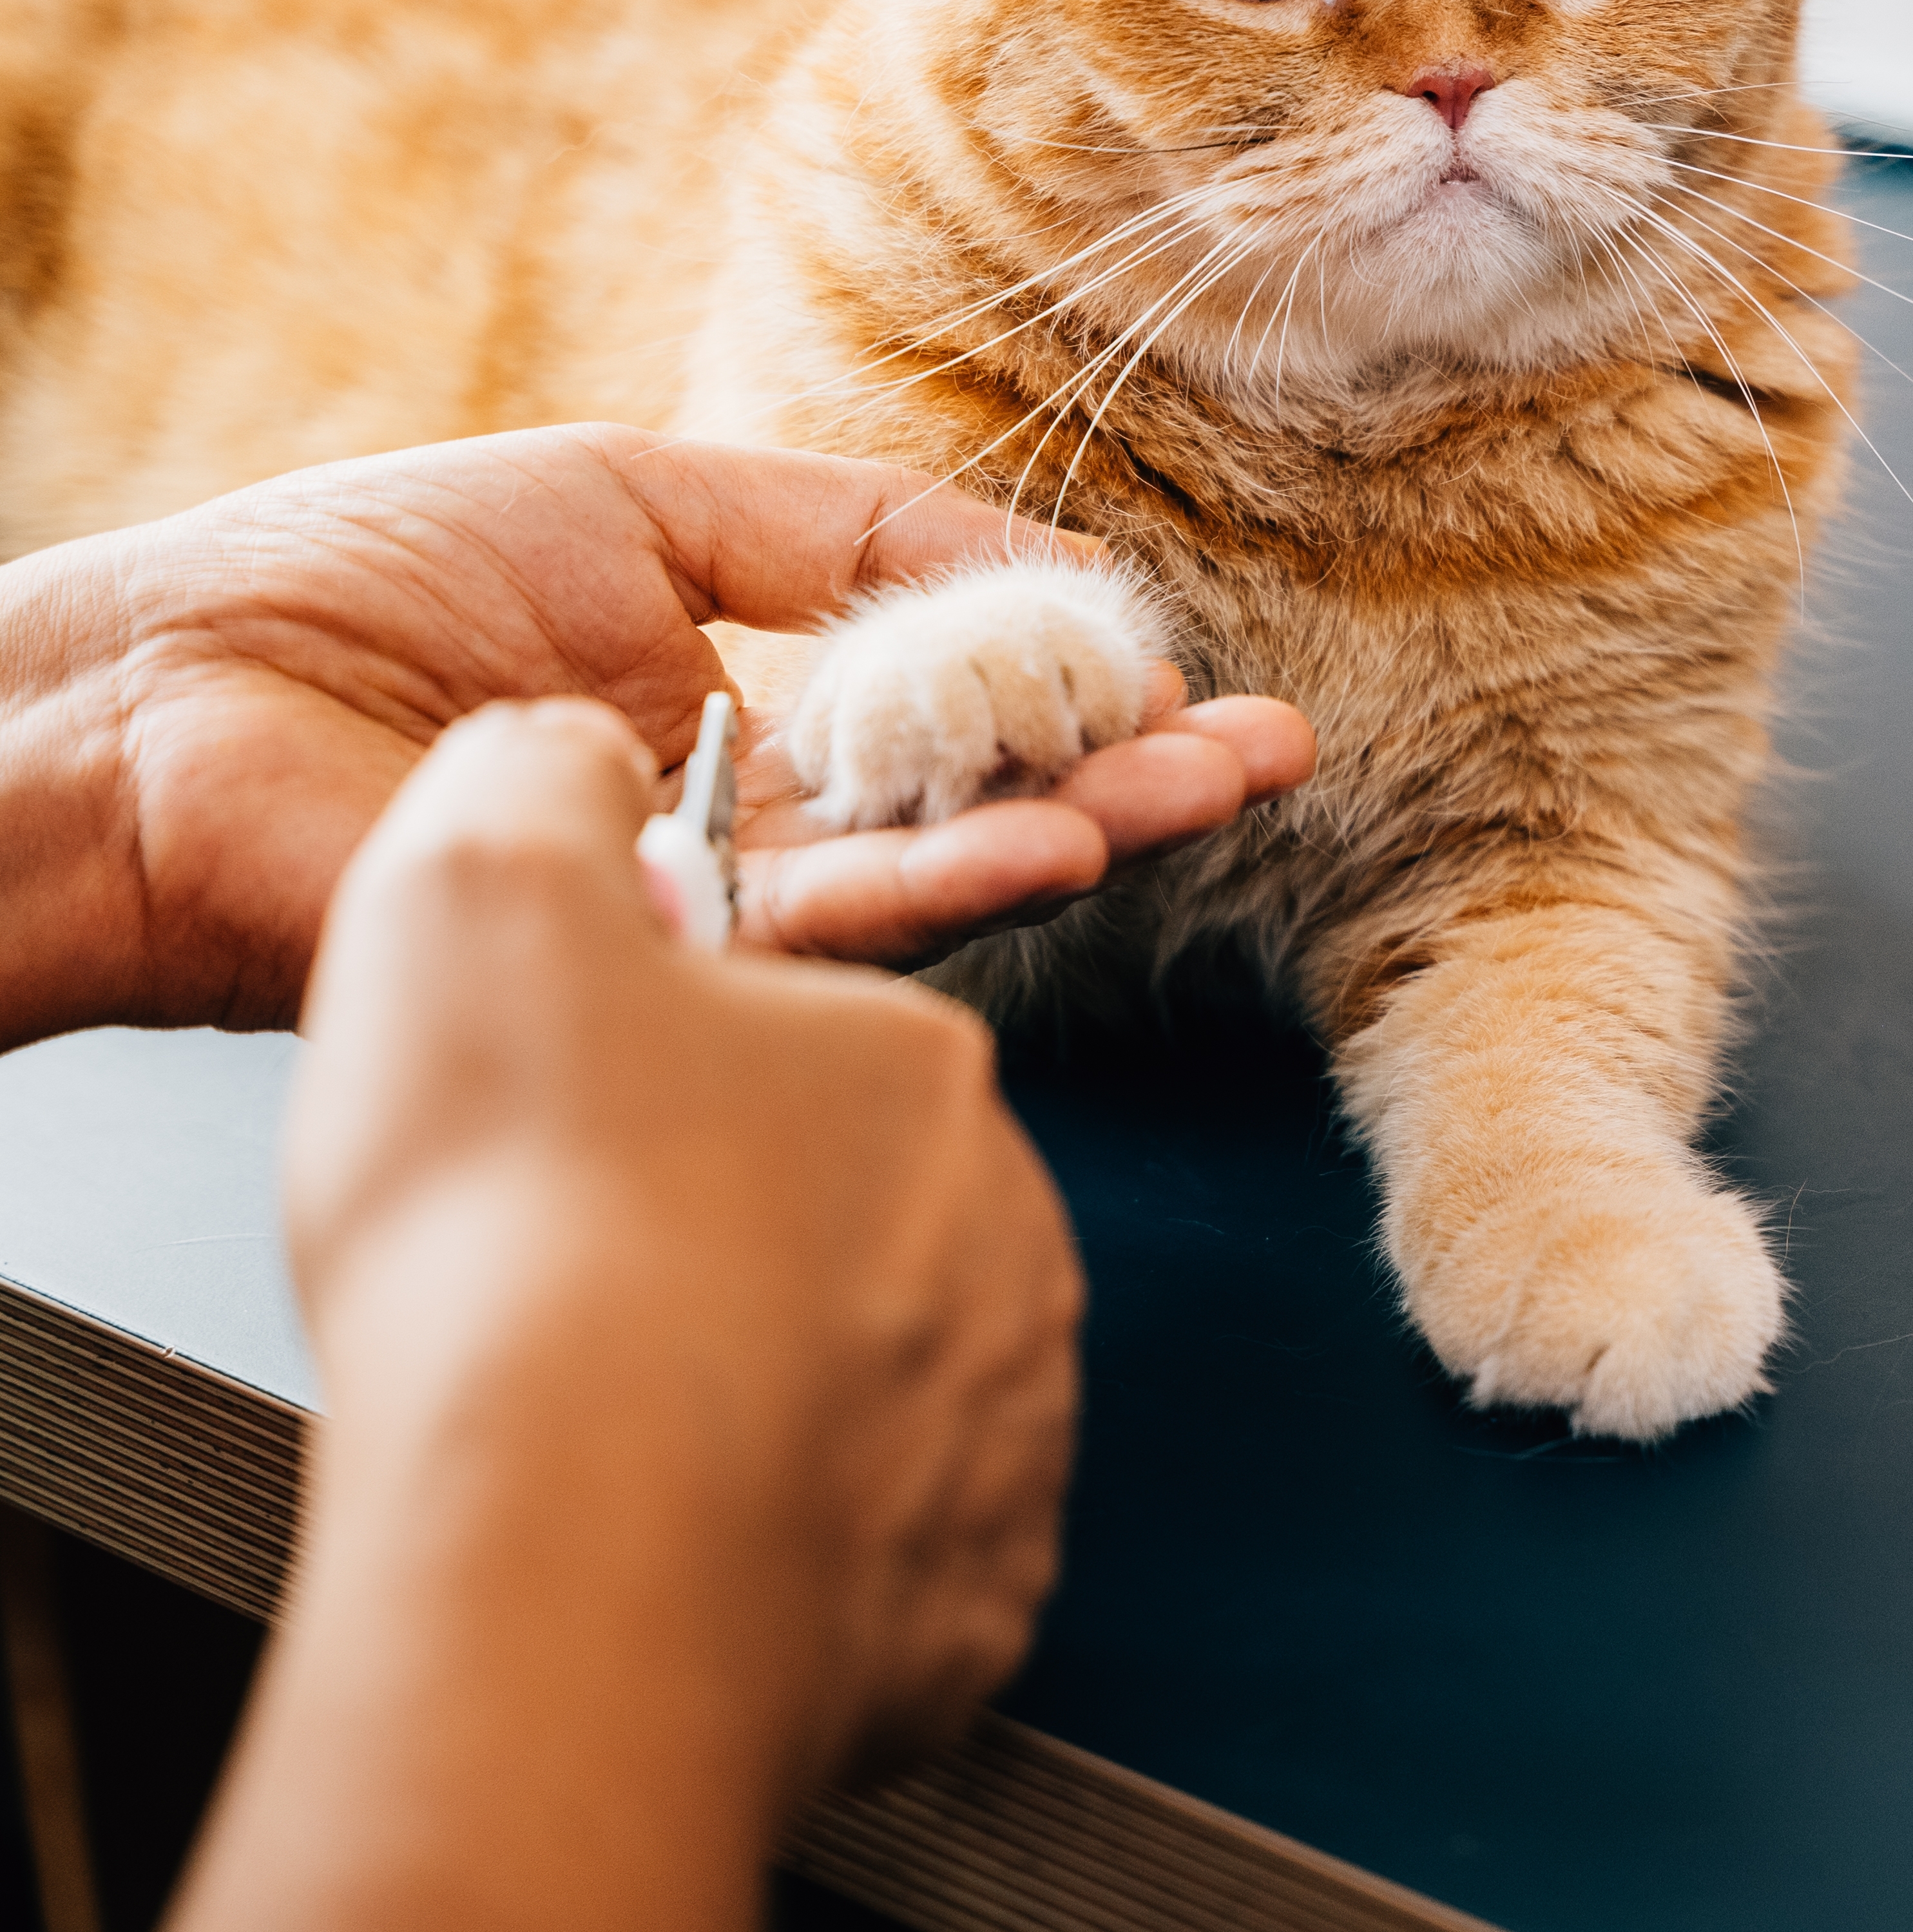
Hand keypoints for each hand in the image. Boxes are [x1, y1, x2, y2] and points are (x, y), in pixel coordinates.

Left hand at [0, 423, 1312, 1040]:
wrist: (166, 705)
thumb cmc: (356, 580)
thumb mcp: (634, 498)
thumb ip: (838, 532)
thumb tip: (1025, 562)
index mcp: (739, 710)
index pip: (944, 709)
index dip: (1069, 688)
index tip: (1178, 668)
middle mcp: (746, 823)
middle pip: (972, 808)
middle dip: (1131, 779)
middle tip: (1270, 757)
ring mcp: (710, 912)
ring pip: (932, 881)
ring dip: (1080, 833)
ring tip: (1209, 788)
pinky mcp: (664, 970)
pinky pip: (834, 928)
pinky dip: (953, 882)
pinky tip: (1060, 840)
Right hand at [174, 701, 1084, 1931]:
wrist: (566, 1538)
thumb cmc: (522, 1213)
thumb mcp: (472, 890)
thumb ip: (536, 782)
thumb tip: (575, 750)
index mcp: (916, 1057)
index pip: (800, 1036)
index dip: (658, 1079)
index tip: (564, 1140)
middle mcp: (1006, 1224)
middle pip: (848, 1205)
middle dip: (727, 1229)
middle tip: (574, 1288)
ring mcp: (1008, 1415)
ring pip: (877, 1373)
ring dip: (764, 1383)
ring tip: (608, 1419)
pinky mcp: (974, 1594)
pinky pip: (884, 1539)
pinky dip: (791, 1534)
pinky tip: (678, 1532)